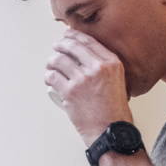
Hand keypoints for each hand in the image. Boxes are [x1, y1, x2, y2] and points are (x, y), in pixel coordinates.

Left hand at [44, 30, 132, 145]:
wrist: (110, 130)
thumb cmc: (114, 111)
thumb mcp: (117, 81)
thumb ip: (104, 67)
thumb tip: (85, 56)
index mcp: (111, 63)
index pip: (88, 41)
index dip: (74, 36)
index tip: (67, 35)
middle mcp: (97, 68)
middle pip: (72, 47)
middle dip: (60, 45)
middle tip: (56, 48)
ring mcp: (82, 79)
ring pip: (58, 60)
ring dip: (51, 61)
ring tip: (50, 65)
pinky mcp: (70, 92)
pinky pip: (52, 77)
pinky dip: (48, 76)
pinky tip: (48, 78)